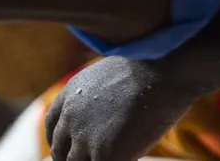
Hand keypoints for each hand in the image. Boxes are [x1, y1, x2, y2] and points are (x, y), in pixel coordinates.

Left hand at [45, 57, 197, 160]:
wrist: (166, 72)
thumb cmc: (152, 67)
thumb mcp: (112, 71)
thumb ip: (98, 92)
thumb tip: (106, 107)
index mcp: (71, 93)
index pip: (52, 126)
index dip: (61, 140)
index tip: (71, 147)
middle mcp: (71, 117)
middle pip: (60, 150)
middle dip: (74, 157)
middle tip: (95, 157)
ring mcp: (85, 138)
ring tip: (114, 156)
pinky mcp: (105, 155)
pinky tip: (127, 156)